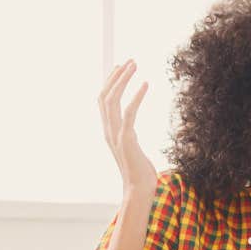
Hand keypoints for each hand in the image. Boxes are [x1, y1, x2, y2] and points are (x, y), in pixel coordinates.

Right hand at [100, 59, 154, 193]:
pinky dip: (136, 96)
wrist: (139, 189)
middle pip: (105, 96)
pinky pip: (130, 113)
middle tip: (130, 60)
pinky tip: (146, 84)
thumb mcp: (131, 146)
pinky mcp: (127, 140)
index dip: (110, 82)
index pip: (104, 100)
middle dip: (116, 76)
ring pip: (113, 100)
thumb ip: (127, 133)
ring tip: (134, 65)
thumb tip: (129, 123)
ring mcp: (116, 134)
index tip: (120, 66)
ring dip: (123, 80)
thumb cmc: (139, 170)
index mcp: (108, 130)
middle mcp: (108, 130)